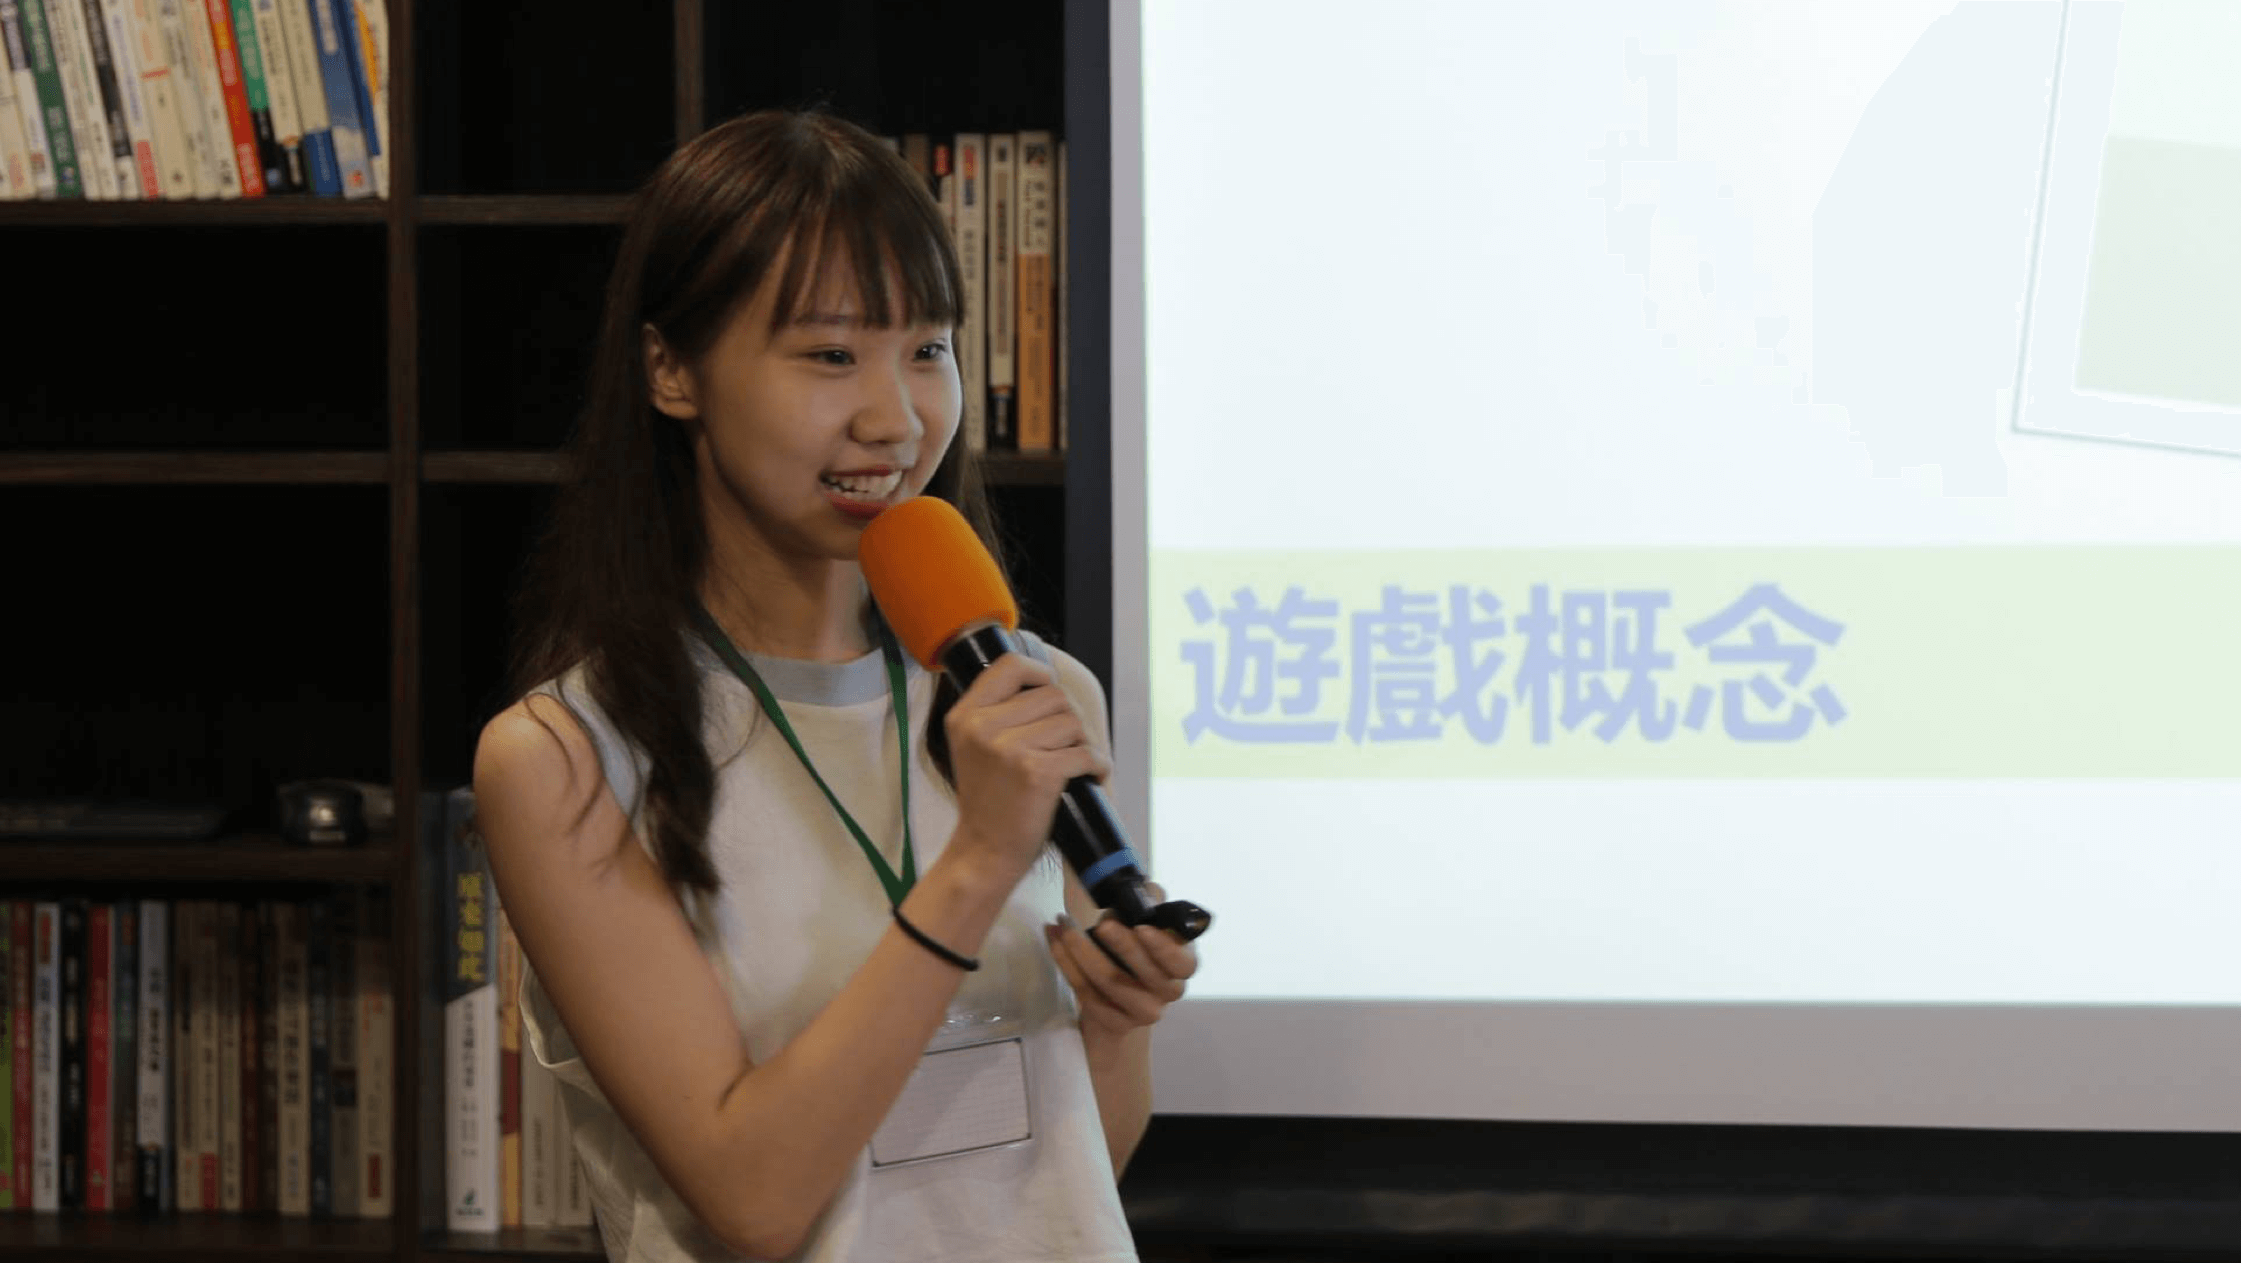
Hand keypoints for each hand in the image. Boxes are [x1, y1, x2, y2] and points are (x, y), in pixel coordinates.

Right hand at [943, 653, 1110, 879]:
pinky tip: (1090, 776)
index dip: (1040, 672)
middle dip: (1070, 719)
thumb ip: (998, 713)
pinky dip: (1096, 765)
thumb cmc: (988, 801)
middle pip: (1053, 695)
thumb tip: (1047, 680)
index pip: (1010, 665)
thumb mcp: (973, 747)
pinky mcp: (1037, 772)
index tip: (1049, 690)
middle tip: (1066, 745)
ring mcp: (1008, 749)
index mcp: (965, 716)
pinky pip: (1085, 752)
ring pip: (1073, 722)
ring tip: (1073, 763)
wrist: (984, 852)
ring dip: (1083, 743)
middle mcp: (982, 727)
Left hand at [1045, 887, 1197, 1040]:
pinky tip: (1053, 941)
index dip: (1163, 948)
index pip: (1181, 962)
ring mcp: (1143, 1012)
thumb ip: (1148, 904)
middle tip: (1100, 923)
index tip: (1141, 927)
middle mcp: (1169, 992)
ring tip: (1062, 924)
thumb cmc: (1134, 947)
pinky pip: (1086, 993)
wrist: (1117, 994)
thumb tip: (1135, 894)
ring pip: (1109, 982)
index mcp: (1182, 965)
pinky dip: (1066, 963)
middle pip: (1144, 974)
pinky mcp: (1115, 1023)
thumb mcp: (1146, 921)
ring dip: (1081, 949)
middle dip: (1120, 944)